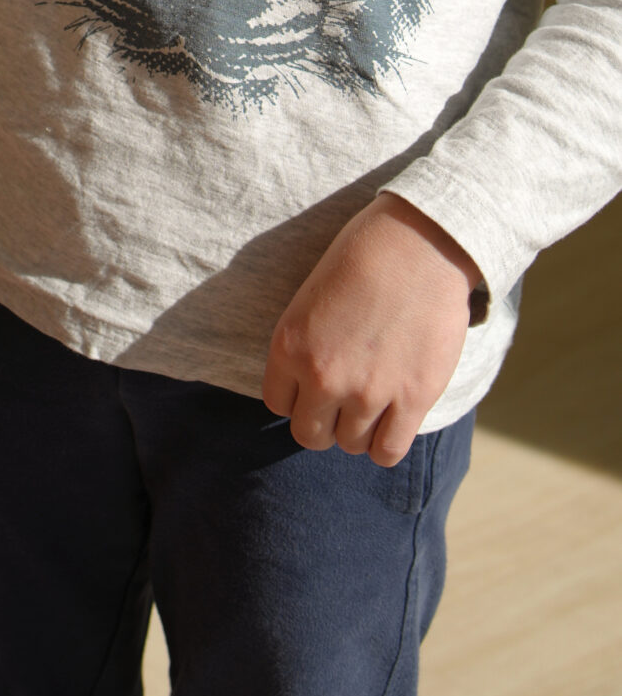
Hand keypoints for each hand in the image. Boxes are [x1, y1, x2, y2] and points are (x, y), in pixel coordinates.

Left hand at [263, 193, 480, 467]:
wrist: (416, 243)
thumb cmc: (362, 260)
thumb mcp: (310, 300)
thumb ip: (305, 348)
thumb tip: (310, 389)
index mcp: (289, 345)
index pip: (278, 404)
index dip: (297, 398)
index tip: (314, 388)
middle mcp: (322, 375)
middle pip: (310, 434)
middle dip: (324, 422)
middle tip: (342, 403)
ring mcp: (367, 391)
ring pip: (350, 445)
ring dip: (358, 431)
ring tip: (372, 404)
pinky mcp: (411, 398)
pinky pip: (387, 452)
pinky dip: (386, 444)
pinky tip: (392, 422)